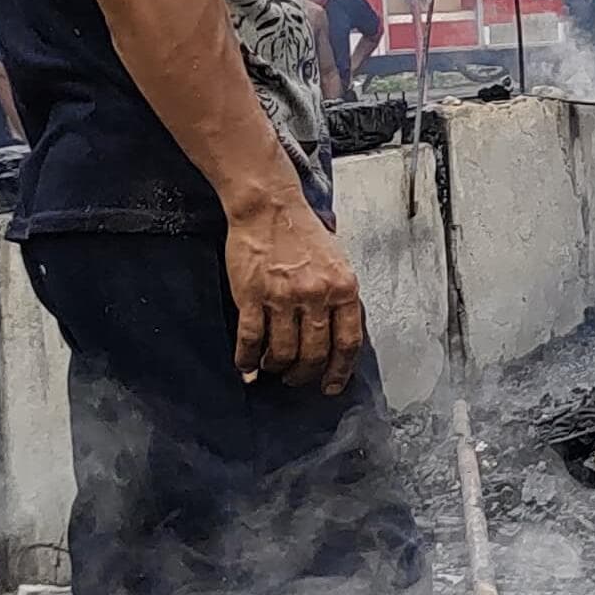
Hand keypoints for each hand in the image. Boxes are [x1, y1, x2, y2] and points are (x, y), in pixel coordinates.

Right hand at [225, 191, 364, 396]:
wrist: (270, 208)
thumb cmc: (304, 234)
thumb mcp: (338, 263)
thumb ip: (341, 298)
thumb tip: (339, 336)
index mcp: (344, 288)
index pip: (348, 343)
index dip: (340, 371)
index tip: (332, 386)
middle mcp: (317, 295)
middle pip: (314, 354)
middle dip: (304, 374)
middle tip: (296, 378)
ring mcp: (283, 297)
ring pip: (282, 352)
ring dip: (276, 367)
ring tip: (272, 368)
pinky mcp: (252, 296)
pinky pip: (251, 340)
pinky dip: (247, 359)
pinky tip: (246, 366)